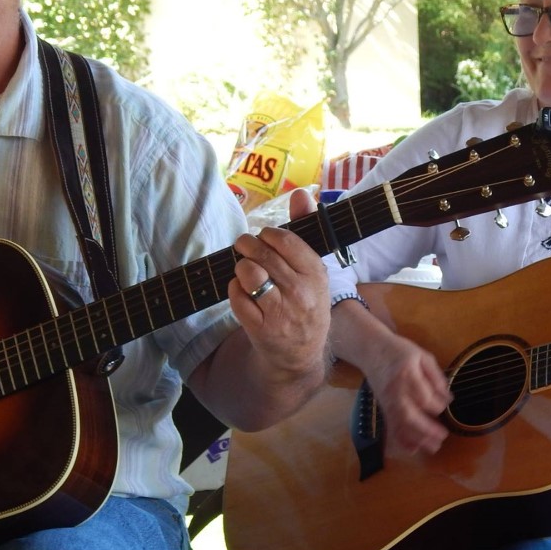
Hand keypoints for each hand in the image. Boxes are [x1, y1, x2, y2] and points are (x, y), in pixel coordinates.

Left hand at [228, 188, 329, 380]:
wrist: (299, 355)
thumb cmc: (306, 304)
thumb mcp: (313, 270)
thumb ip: (305, 229)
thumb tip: (300, 193)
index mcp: (316, 274)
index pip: (284, 240)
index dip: (267, 234)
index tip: (264, 237)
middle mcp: (300, 293)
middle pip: (262, 254)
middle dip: (246, 246)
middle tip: (243, 246)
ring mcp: (280, 312)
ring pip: (248, 273)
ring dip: (241, 267)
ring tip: (245, 270)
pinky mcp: (260, 329)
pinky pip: (236, 296)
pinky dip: (234, 289)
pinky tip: (242, 291)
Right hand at [357, 330, 451, 456]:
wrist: (372, 350)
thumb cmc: (399, 351)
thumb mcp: (422, 355)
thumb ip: (435, 376)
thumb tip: (447, 397)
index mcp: (407, 374)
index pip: (424, 396)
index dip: (438, 404)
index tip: (446, 403)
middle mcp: (395, 390)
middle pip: (410, 415)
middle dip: (427, 429)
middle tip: (443, 436)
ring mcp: (387, 401)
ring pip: (400, 424)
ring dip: (417, 438)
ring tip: (433, 447)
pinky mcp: (383, 408)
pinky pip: (392, 427)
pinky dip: (402, 440)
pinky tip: (413, 449)